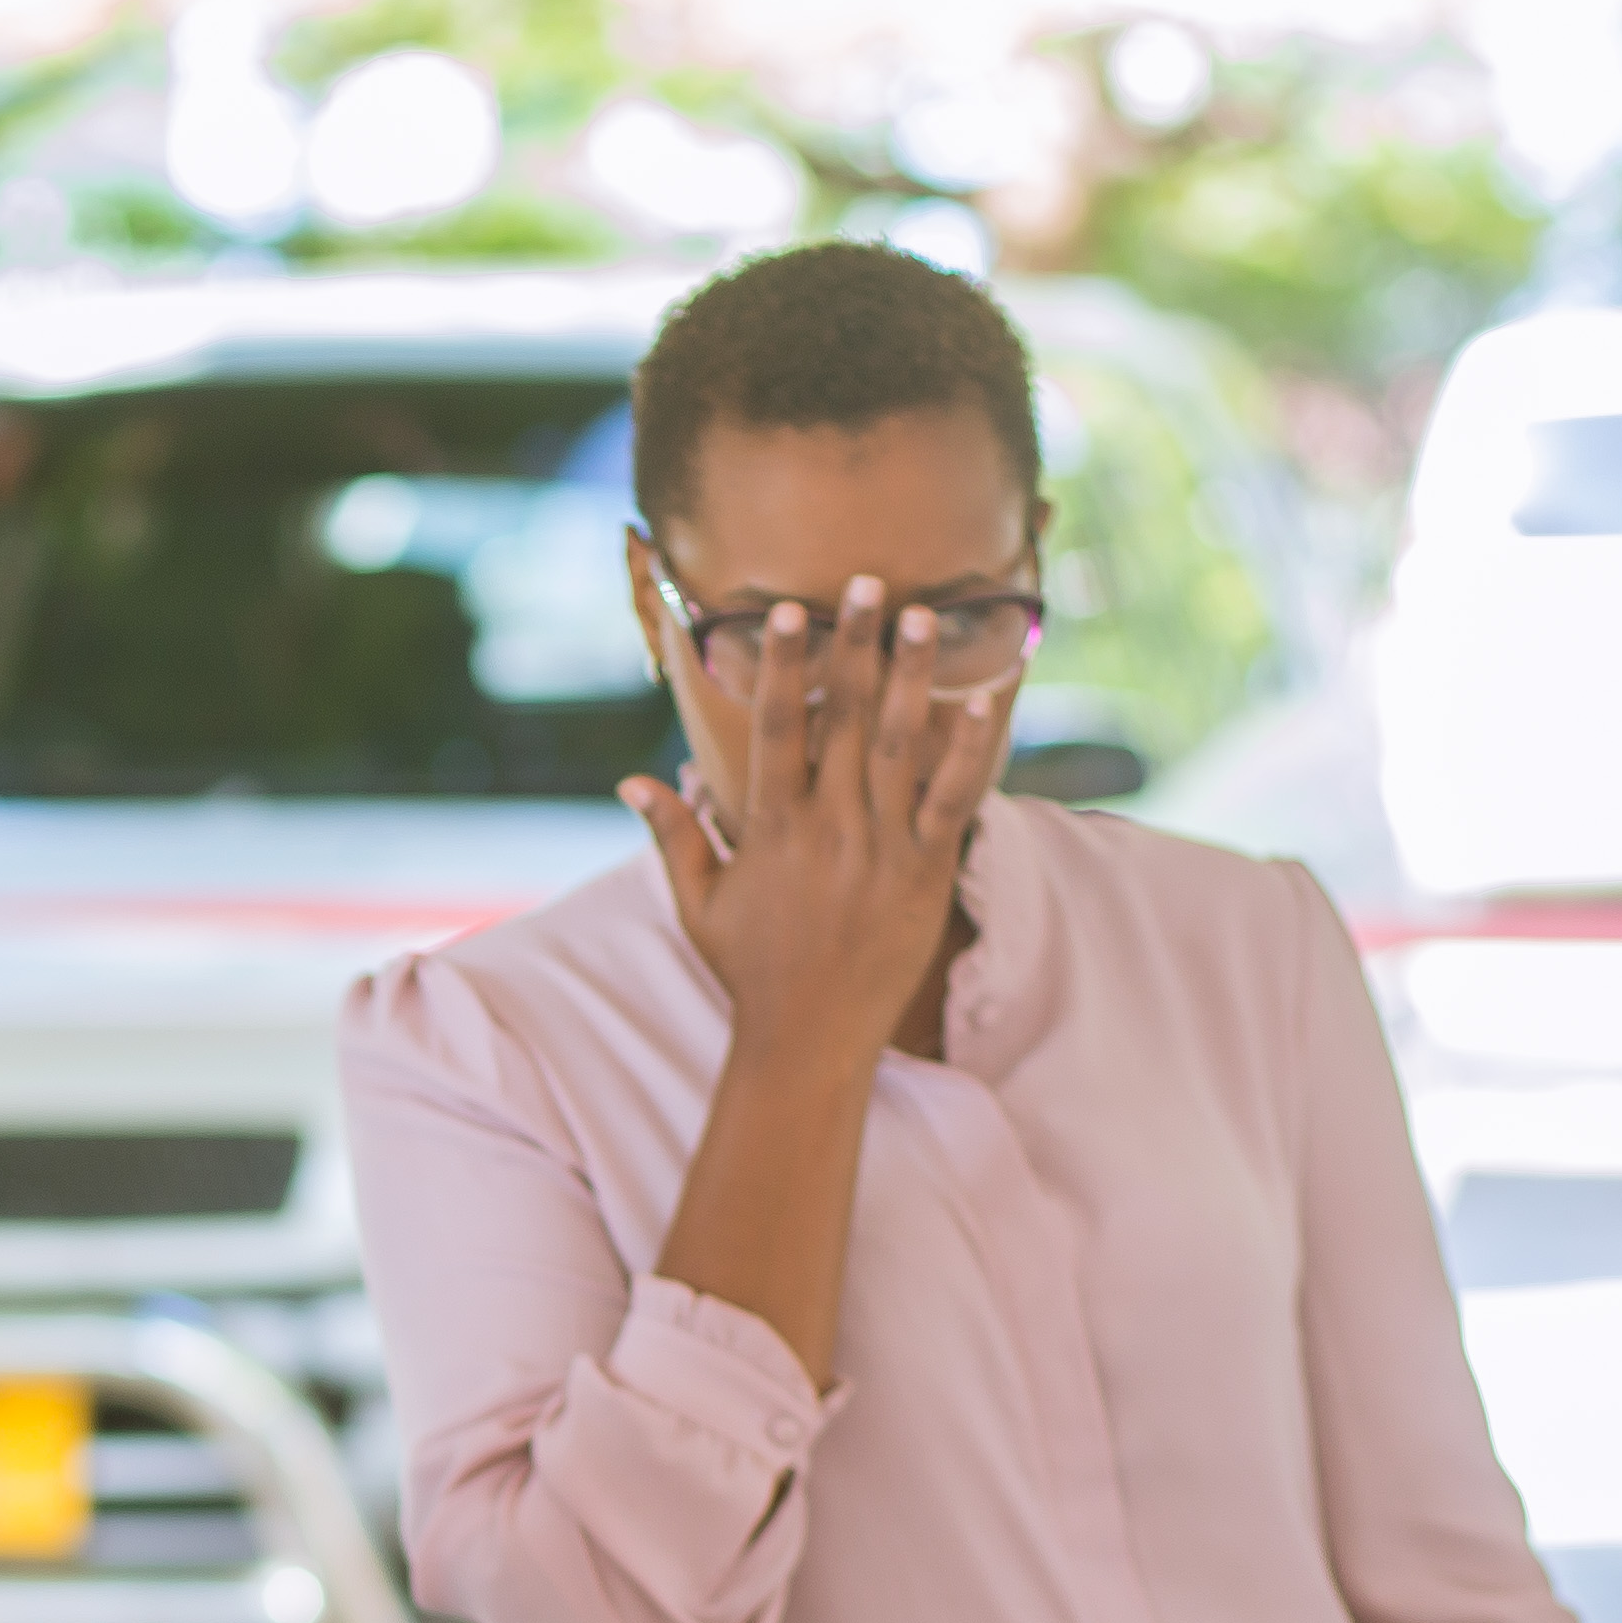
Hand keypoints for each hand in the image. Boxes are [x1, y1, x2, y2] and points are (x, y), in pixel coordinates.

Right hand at [626, 576, 1012, 1082]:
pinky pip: (955, 800)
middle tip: (871, 583)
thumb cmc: (749, 969)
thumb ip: (672, 834)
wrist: (809, 1038)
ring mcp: (881, 849)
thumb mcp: (698, 902)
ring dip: (913, 677)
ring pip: (901, 746)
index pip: (780, 728)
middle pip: (845, 719)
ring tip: (924, 618)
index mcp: (772, 829)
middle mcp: (829, 829)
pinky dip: (972, 749)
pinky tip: (989, 700)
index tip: (793, 612)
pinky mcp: (925, 873)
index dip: (787, 666)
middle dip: (857, 647)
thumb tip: (633, 781)